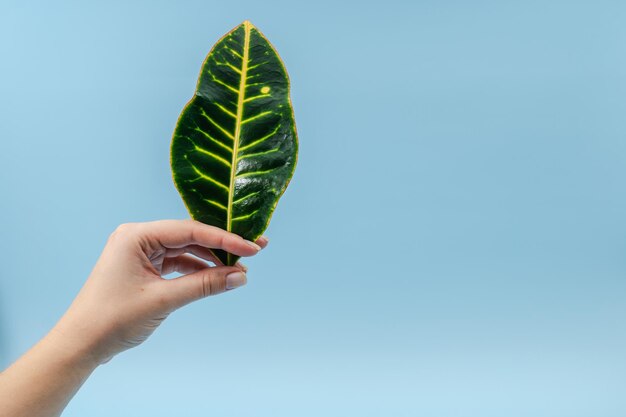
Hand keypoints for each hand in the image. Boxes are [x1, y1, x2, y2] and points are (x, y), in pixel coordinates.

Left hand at [52, 220, 266, 364]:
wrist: (82, 343)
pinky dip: (198, 270)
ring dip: (212, 259)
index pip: (190, 230)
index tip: (252, 247)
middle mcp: (139, 237)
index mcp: (136, 235)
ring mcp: (141, 252)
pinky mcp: (145, 267)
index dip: (224, 239)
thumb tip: (240, 276)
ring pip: (186, 249)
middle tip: (256, 248)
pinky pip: (178, 263)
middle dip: (222, 245)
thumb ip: (204, 284)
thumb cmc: (112, 318)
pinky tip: (218, 276)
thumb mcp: (163, 300)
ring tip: (240, 267)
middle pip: (190, 236)